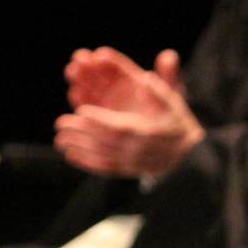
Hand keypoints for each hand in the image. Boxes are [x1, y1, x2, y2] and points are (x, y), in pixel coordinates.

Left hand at [54, 47, 203, 177]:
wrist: (189, 156)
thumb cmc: (176, 123)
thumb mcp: (174, 102)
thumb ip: (161, 88)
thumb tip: (148, 76)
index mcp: (147, 130)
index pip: (120, 126)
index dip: (99, 120)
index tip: (81, 111)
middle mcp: (138, 149)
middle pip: (106, 141)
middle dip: (82, 132)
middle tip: (61, 122)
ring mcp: (133, 162)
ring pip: (102, 155)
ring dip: (79, 147)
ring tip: (59, 139)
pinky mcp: (129, 171)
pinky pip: (105, 168)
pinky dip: (87, 163)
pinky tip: (70, 156)